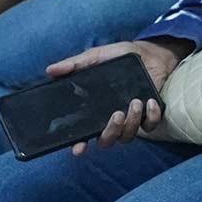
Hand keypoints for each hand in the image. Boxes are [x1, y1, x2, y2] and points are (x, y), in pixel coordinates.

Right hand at [46, 40, 182, 153]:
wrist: (150, 53)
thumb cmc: (120, 57)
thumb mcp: (96, 57)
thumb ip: (75, 64)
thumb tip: (50, 69)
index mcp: (95, 111)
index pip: (83, 134)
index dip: (79, 145)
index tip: (78, 149)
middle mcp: (111, 120)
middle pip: (106, 140)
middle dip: (111, 131)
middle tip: (117, 114)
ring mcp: (131, 119)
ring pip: (127, 136)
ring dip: (132, 122)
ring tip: (135, 102)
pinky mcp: (149, 116)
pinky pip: (150, 126)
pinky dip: (151, 117)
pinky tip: (150, 102)